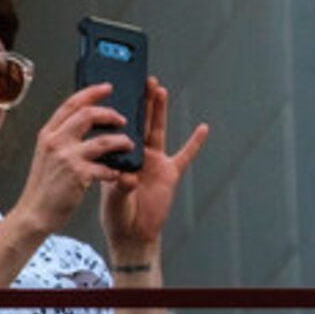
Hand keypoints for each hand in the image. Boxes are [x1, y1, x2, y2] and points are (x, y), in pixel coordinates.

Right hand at [12, 83, 136, 231]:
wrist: (35, 212)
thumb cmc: (45, 186)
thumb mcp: (47, 155)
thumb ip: (62, 138)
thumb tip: (83, 123)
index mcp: (48, 134)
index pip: (71, 104)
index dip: (91, 93)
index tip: (107, 87)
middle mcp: (55, 141)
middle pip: (88, 115)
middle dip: (110, 114)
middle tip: (124, 120)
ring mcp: (66, 157)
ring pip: (102, 140)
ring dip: (120, 141)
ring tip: (129, 145)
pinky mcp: (78, 175)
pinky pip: (105, 167)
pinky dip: (114, 170)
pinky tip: (116, 174)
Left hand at [99, 78, 209, 261]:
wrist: (133, 234)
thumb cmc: (117, 216)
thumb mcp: (112, 200)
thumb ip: (119, 187)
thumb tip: (129, 178)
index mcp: (115, 157)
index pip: (115, 129)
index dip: (114, 110)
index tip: (113, 91)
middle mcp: (135, 155)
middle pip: (138, 121)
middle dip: (140, 100)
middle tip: (141, 80)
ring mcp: (154, 162)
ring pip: (157, 130)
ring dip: (159, 110)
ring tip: (159, 89)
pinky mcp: (170, 173)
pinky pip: (185, 155)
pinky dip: (195, 143)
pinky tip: (202, 129)